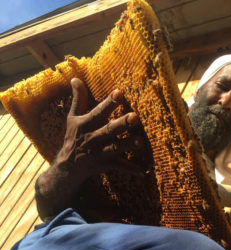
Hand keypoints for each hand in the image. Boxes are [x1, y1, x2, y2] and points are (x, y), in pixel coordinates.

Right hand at [35, 78, 142, 219]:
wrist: (68, 166)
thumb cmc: (74, 137)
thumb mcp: (73, 118)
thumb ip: (79, 99)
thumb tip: (76, 78)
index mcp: (86, 124)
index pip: (99, 111)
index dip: (109, 102)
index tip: (120, 92)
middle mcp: (93, 138)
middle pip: (109, 130)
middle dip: (122, 124)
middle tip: (135, 117)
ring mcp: (100, 152)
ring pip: (115, 148)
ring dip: (127, 145)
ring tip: (140, 142)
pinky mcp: (106, 165)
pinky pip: (119, 167)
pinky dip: (131, 169)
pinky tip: (143, 171)